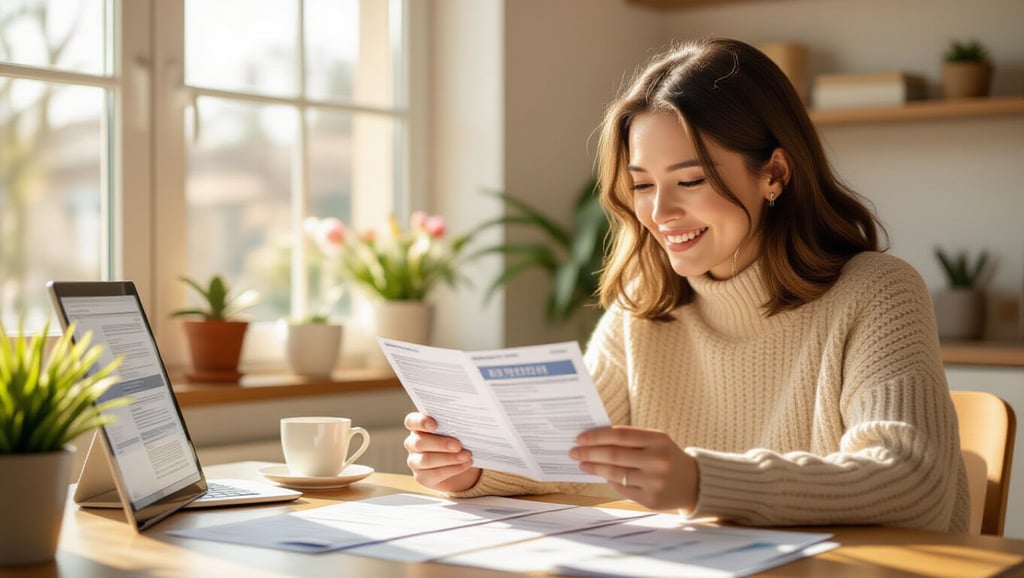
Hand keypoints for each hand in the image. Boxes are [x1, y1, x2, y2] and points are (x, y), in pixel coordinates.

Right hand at [403, 412, 480, 492]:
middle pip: (419, 442)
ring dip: (449, 458)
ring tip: (466, 456)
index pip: (412, 422)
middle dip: (440, 444)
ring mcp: (415, 461)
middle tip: (458, 445)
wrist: (460, 463)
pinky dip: (453, 469)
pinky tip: (466, 464)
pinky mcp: (422, 477)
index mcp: (418, 427)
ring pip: (426, 460)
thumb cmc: (456, 438)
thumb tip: (468, 420)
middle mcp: (413, 443)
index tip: (434, 424)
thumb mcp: (455, 429)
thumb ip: (454, 424)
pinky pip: (435, 474)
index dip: (420, 422)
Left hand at [570, 425, 697, 510]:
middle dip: (589, 453)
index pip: (619, 436)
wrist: (695, 482)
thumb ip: (629, 439)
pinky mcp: (650, 499)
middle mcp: (657, 460)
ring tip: (582, 464)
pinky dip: (609, 481)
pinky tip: (600, 475)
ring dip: (594, 468)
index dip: (596, 437)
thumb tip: (593, 440)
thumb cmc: (667, 456)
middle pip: (613, 455)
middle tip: (573, 452)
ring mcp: (654, 481)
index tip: (579, 438)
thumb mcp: (655, 441)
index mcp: (658, 440)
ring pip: (615, 474)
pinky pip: (622, 489)